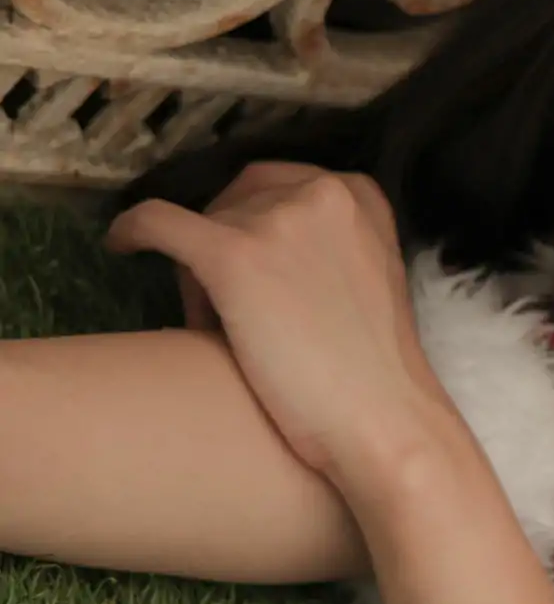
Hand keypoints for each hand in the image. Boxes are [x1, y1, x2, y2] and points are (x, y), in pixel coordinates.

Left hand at [105, 162, 461, 496]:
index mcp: (359, 193)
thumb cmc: (376, 369)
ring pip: (202, 225)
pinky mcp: (231, 254)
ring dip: (201, 273)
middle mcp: (321, 192)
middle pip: (238, 200)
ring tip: (224, 333)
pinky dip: (133, 232)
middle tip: (233, 309)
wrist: (382, 418)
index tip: (251, 267)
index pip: (279, 185)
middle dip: (226, 244)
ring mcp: (275, 219)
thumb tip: (256, 246)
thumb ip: (327, 243)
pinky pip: (157, 223)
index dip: (254, 225)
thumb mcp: (369, 274)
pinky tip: (122, 245)